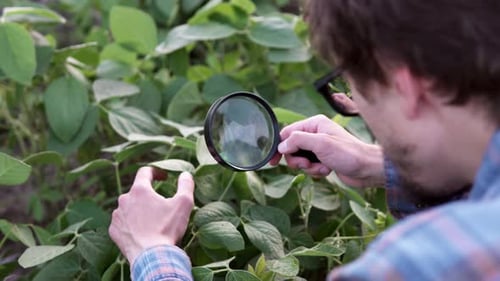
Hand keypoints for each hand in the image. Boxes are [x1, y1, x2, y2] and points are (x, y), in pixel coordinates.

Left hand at [108, 167, 194, 264]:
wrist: (151, 258)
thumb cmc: (167, 229)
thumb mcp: (183, 204)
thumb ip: (186, 184)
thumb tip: (186, 174)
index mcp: (140, 190)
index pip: (145, 172)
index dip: (156, 172)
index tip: (164, 178)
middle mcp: (124, 200)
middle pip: (137, 192)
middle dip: (149, 196)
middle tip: (161, 207)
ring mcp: (117, 216)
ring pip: (129, 207)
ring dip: (139, 211)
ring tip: (152, 223)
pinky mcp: (114, 231)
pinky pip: (123, 223)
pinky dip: (132, 224)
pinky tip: (142, 232)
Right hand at [270, 115, 384, 186]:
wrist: (367, 169)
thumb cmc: (348, 153)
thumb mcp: (321, 143)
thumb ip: (298, 141)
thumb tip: (281, 146)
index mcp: (314, 123)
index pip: (287, 132)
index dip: (279, 146)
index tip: (273, 161)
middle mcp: (315, 133)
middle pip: (291, 147)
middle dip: (297, 160)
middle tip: (307, 164)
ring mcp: (319, 147)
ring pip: (299, 159)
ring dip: (307, 167)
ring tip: (321, 168)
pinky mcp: (323, 159)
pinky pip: (309, 166)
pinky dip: (315, 171)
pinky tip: (326, 171)